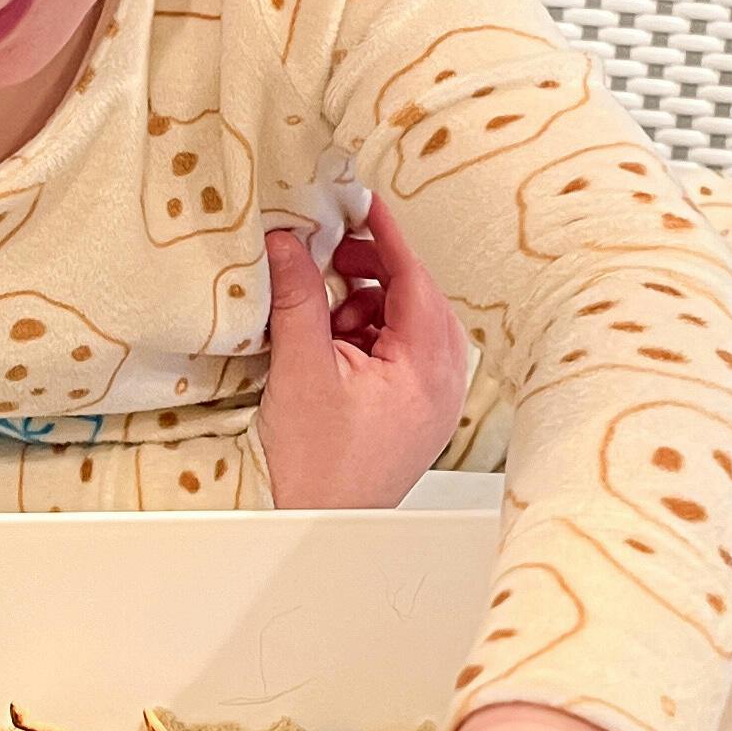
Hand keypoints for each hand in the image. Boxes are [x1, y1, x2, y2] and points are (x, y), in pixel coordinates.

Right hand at [255, 195, 471, 511]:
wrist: (315, 527)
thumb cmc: (316, 468)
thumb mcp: (301, 369)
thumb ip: (298, 298)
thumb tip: (288, 241)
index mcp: (427, 369)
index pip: (415, 279)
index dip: (386, 235)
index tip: (363, 203)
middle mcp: (443, 384)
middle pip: (418, 298)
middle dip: (373, 273)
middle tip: (331, 258)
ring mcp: (433, 400)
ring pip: (409, 324)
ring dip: (368, 306)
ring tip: (326, 318)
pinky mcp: (415, 412)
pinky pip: (401, 352)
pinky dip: (369, 336)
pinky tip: (333, 346)